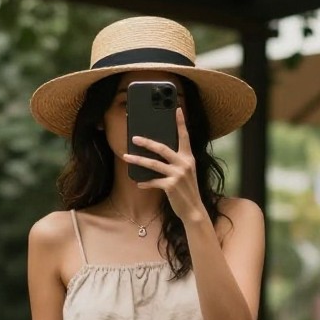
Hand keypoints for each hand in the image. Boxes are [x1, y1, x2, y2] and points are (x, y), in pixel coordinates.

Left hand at [123, 107, 205, 224]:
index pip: (184, 136)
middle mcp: (184, 163)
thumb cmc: (186, 190)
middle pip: (162, 148)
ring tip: (126, 156)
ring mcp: (178, 174)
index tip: (177, 109)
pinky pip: (153, 181)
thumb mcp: (185, 173)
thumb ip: (176, 162)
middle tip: (134, 137)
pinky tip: (139, 183)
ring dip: (138, 160)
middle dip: (147, 142)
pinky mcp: (171, 186)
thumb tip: (157, 154)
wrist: (193, 210)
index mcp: (188, 158)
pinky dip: (145, 182)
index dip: (181, 123)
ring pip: (153, 164)